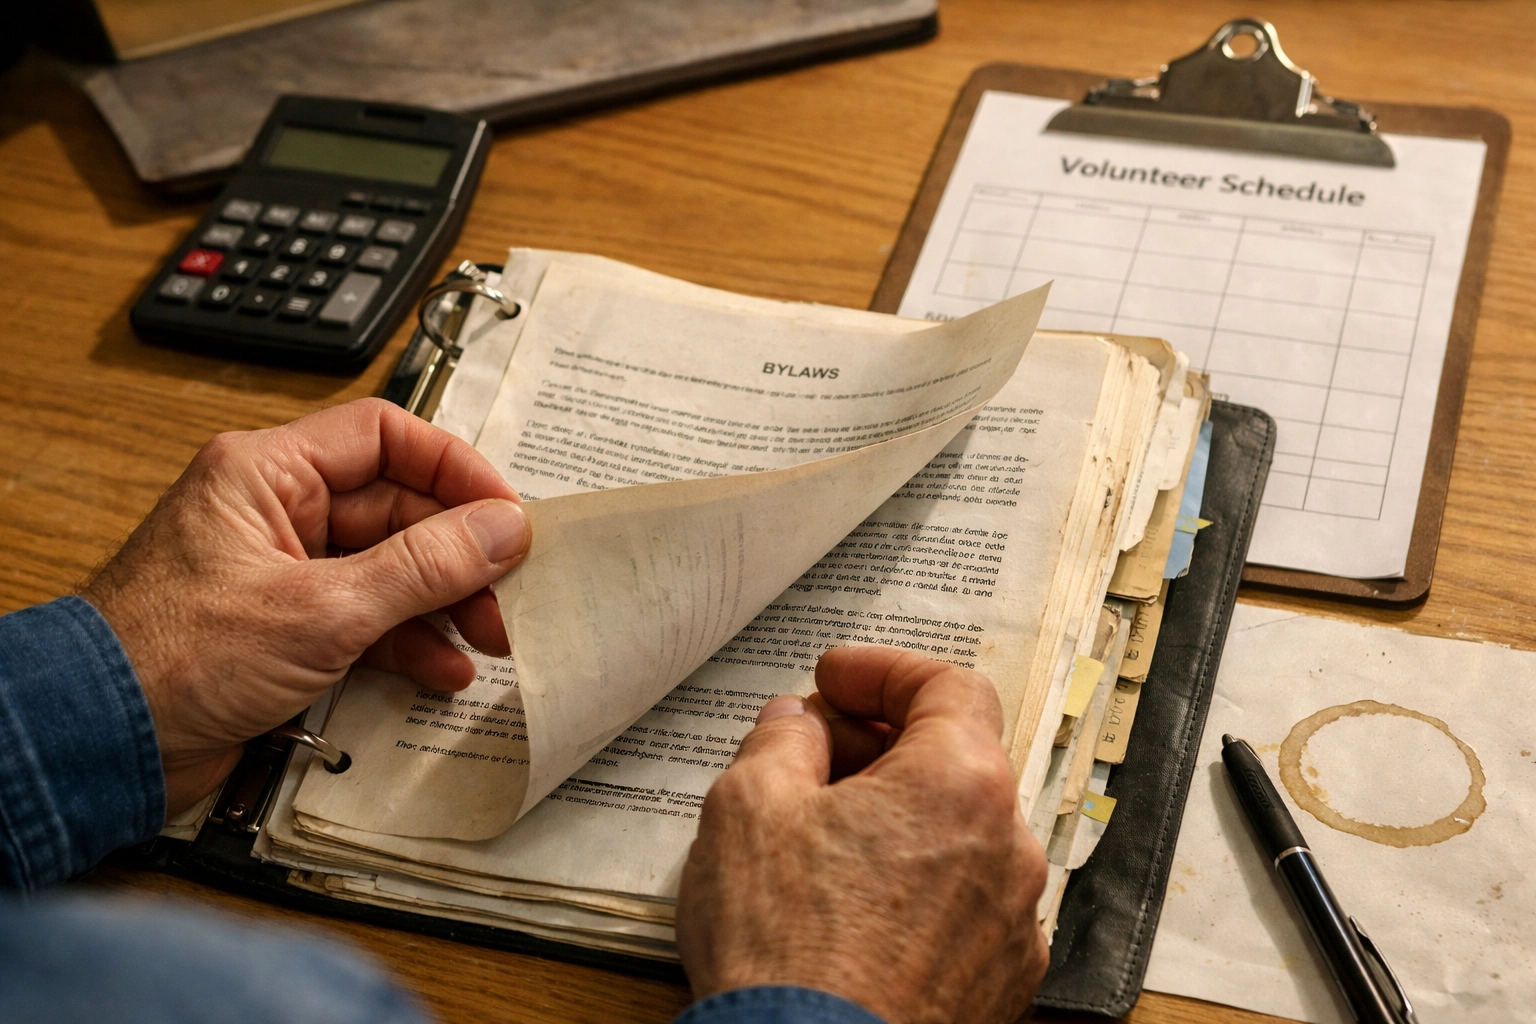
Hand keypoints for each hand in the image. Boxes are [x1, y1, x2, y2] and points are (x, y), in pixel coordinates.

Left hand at [82, 398, 530, 815]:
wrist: (100, 744)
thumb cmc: (173, 659)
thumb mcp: (323, 609)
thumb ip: (423, 566)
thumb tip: (502, 528)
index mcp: (268, 474)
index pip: (386, 437)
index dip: (455, 470)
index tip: (506, 513)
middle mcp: (278, 513)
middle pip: (398, 509)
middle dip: (458, 554)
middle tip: (507, 591)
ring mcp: (284, 573)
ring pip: (390, 568)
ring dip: (443, 603)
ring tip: (488, 636)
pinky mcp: (288, 629)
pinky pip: (369, 618)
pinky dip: (410, 641)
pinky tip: (442, 668)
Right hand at [676, 647, 1049, 1023]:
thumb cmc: (783, 949)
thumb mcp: (748, 807)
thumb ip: (780, 741)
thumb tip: (798, 724)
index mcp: (960, 783)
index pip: (949, 686)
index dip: (884, 672)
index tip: (833, 680)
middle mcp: (1008, 847)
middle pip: (954, 760)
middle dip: (879, 745)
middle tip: (808, 753)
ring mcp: (1010, 922)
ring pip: (959, 835)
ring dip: (897, 816)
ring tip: (819, 834)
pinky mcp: (1000, 983)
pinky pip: (962, 904)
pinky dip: (916, 883)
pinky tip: (852, 904)